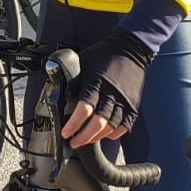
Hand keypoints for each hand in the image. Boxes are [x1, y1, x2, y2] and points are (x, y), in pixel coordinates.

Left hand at [61, 28, 153, 146]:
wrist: (131, 48)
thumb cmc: (103, 54)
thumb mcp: (82, 62)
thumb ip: (71, 77)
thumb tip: (56, 88)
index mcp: (96, 82)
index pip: (84, 109)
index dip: (74, 124)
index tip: (65, 132)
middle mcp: (111, 94)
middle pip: (98, 123)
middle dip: (84, 137)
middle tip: (73, 142)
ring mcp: (124, 101)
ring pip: (110, 128)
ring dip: (96, 138)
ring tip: (85, 140)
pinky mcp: (133, 105)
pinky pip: (124, 127)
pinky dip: (114, 134)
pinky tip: (104, 135)